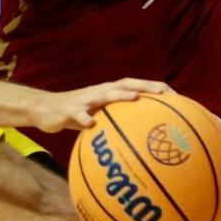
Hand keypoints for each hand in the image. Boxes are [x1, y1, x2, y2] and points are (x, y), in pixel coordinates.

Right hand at [33, 78, 173, 132]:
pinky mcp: (69, 110)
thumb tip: (141, 136)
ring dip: (119, 95)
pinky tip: (92, 125)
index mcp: (109, 92)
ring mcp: (84, 99)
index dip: (155, 88)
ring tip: (134, 98)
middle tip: (164, 92)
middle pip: (125, 84)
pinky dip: (85, 119)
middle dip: (145, 86)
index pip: (136, 86)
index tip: (176, 96)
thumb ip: (116, 120)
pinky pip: (78, 115)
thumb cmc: (77, 114)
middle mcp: (100, 92)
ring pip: (104, 94)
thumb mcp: (99, 116)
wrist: (45, 110)